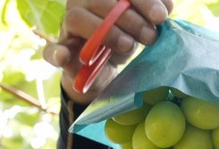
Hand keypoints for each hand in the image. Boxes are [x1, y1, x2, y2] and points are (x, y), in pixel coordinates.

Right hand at [43, 0, 173, 103]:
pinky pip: (51, 49)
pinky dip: (56, 52)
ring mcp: (67, 27)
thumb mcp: (141, 25)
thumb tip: (167, 7)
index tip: (163, 15)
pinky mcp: (61, 51)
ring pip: (77, 19)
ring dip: (106, 33)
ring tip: (129, 46)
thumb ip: (153, 14)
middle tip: (151, 36)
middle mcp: (81, 3)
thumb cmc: (124, 38)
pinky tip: (65, 56)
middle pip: (99, 0)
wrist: (104, 70)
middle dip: (130, 18)